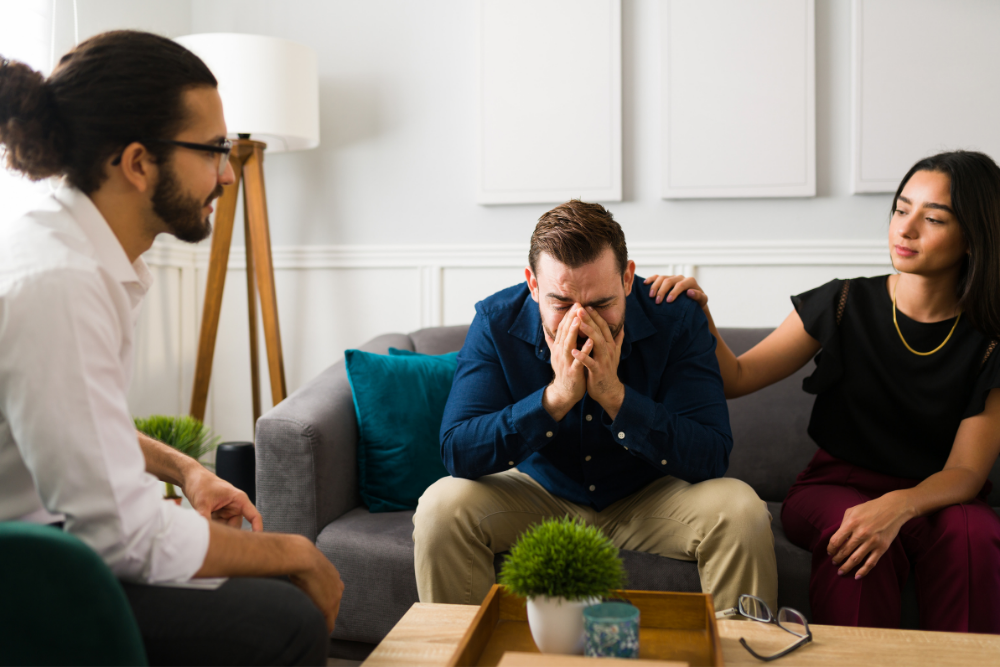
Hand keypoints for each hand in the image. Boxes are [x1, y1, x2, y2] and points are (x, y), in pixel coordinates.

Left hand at [182, 465, 262, 530]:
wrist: (190, 477)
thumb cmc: (200, 483)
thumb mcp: (202, 502)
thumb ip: (206, 520)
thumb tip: (206, 535)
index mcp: (238, 499)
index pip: (254, 516)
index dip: (257, 529)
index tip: (256, 542)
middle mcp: (235, 506)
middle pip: (236, 527)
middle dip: (226, 533)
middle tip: (214, 537)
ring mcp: (227, 511)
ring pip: (226, 528)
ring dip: (217, 530)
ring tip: (204, 526)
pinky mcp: (219, 515)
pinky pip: (219, 526)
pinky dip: (212, 527)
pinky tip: (203, 523)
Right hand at [290, 542, 344, 632]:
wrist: (302, 557)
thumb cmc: (298, 557)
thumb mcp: (305, 564)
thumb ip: (306, 571)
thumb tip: (296, 571)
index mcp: (333, 576)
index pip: (332, 594)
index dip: (324, 603)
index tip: (317, 609)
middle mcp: (337, 586)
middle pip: (335, 607)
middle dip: (326, 615)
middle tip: (318, 623)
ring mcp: (335, 597)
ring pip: (332, 615)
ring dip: (324, 622)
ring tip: (317, 629)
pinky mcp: (329, 606)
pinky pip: (329, 623)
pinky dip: (325, 629)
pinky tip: (318, 632)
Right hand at [543, 304, 590, 420]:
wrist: (565, 392)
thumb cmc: (565, 371)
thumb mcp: (557, 355)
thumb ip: (553, 342)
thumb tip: (546, 331)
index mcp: (558, 348)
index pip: (562, 328)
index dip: (568, 316)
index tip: (575, 304)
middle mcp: (560, 352)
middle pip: (564, 332)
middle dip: (571, 318)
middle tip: (577, 305)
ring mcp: (565, 362)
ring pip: (569, 344)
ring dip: (574, 331)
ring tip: (580, 319)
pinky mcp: (573, 371)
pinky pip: (579, 359)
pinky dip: (584, 350)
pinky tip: (591, 342)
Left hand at [573, 307, 624, 418]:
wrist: (608, 390)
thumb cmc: (607, 370)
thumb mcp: (613, 353)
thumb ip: (617, 340)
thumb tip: (622, 328)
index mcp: (609, 345)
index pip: (602, 327)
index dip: (595, 316)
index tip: (585, 305)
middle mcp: (608, 350)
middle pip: (599, 331)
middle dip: (589, 319)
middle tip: (580, 308)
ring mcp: (604, 360)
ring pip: (597, 343)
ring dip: (588, 333)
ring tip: (579, 324)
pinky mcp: (598, 371)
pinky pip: (590, 362)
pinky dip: (582, 356)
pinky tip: (573, 351)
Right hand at [644, 274, 708, 309]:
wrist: (694, 301)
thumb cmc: (698, 302)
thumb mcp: (703, 301)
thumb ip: (699, 296)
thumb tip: (689, 292)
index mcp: (690, 281)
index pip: (680, 285)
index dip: (674, 292)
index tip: (668, 301)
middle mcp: (680, 277)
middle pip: (669, 281)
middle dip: (662, 291)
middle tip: (657, 302)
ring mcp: (672, 277)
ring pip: (661, 278)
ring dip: (655, 286)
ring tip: (651, 296)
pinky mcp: (666, 279)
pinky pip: (657, 277)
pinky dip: (651, 279)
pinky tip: (645, 284)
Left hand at [826, 492, 913, 578]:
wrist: (893, 508)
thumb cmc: (870, 508)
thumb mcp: (853, 510)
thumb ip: (844, 523)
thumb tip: (838, 537)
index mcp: (851, 523)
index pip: (836, 541)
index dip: (830, 549)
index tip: (830, 552)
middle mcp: (861, 533)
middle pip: (844, 551)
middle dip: (837, 559)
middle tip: (833, 563)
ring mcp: (872, 542)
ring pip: (855, 559)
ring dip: (846, 567)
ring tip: (840, 571)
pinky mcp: (882, 548)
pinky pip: (871, 563)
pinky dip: (863, 571)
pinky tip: (857, 576)